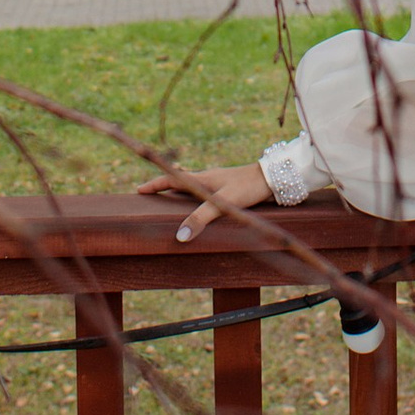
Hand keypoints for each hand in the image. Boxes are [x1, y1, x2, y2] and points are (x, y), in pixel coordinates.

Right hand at [159, 160, 274, 244]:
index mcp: (203, 178)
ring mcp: (220, 182)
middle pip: (181, 180)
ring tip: (173, 200)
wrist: (274, 178)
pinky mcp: (231, 189)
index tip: (140, 190)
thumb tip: (180, 236)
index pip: (172, 179)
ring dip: (182, 191)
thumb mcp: (222, 203)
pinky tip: (204, 204)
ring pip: (195, 185)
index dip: (155, 185)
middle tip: (152, 194)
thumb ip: (201, 218)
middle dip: (165, 187)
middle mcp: (209, 178)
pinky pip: (207, 191)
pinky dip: (199, 196)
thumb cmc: (248, 187)